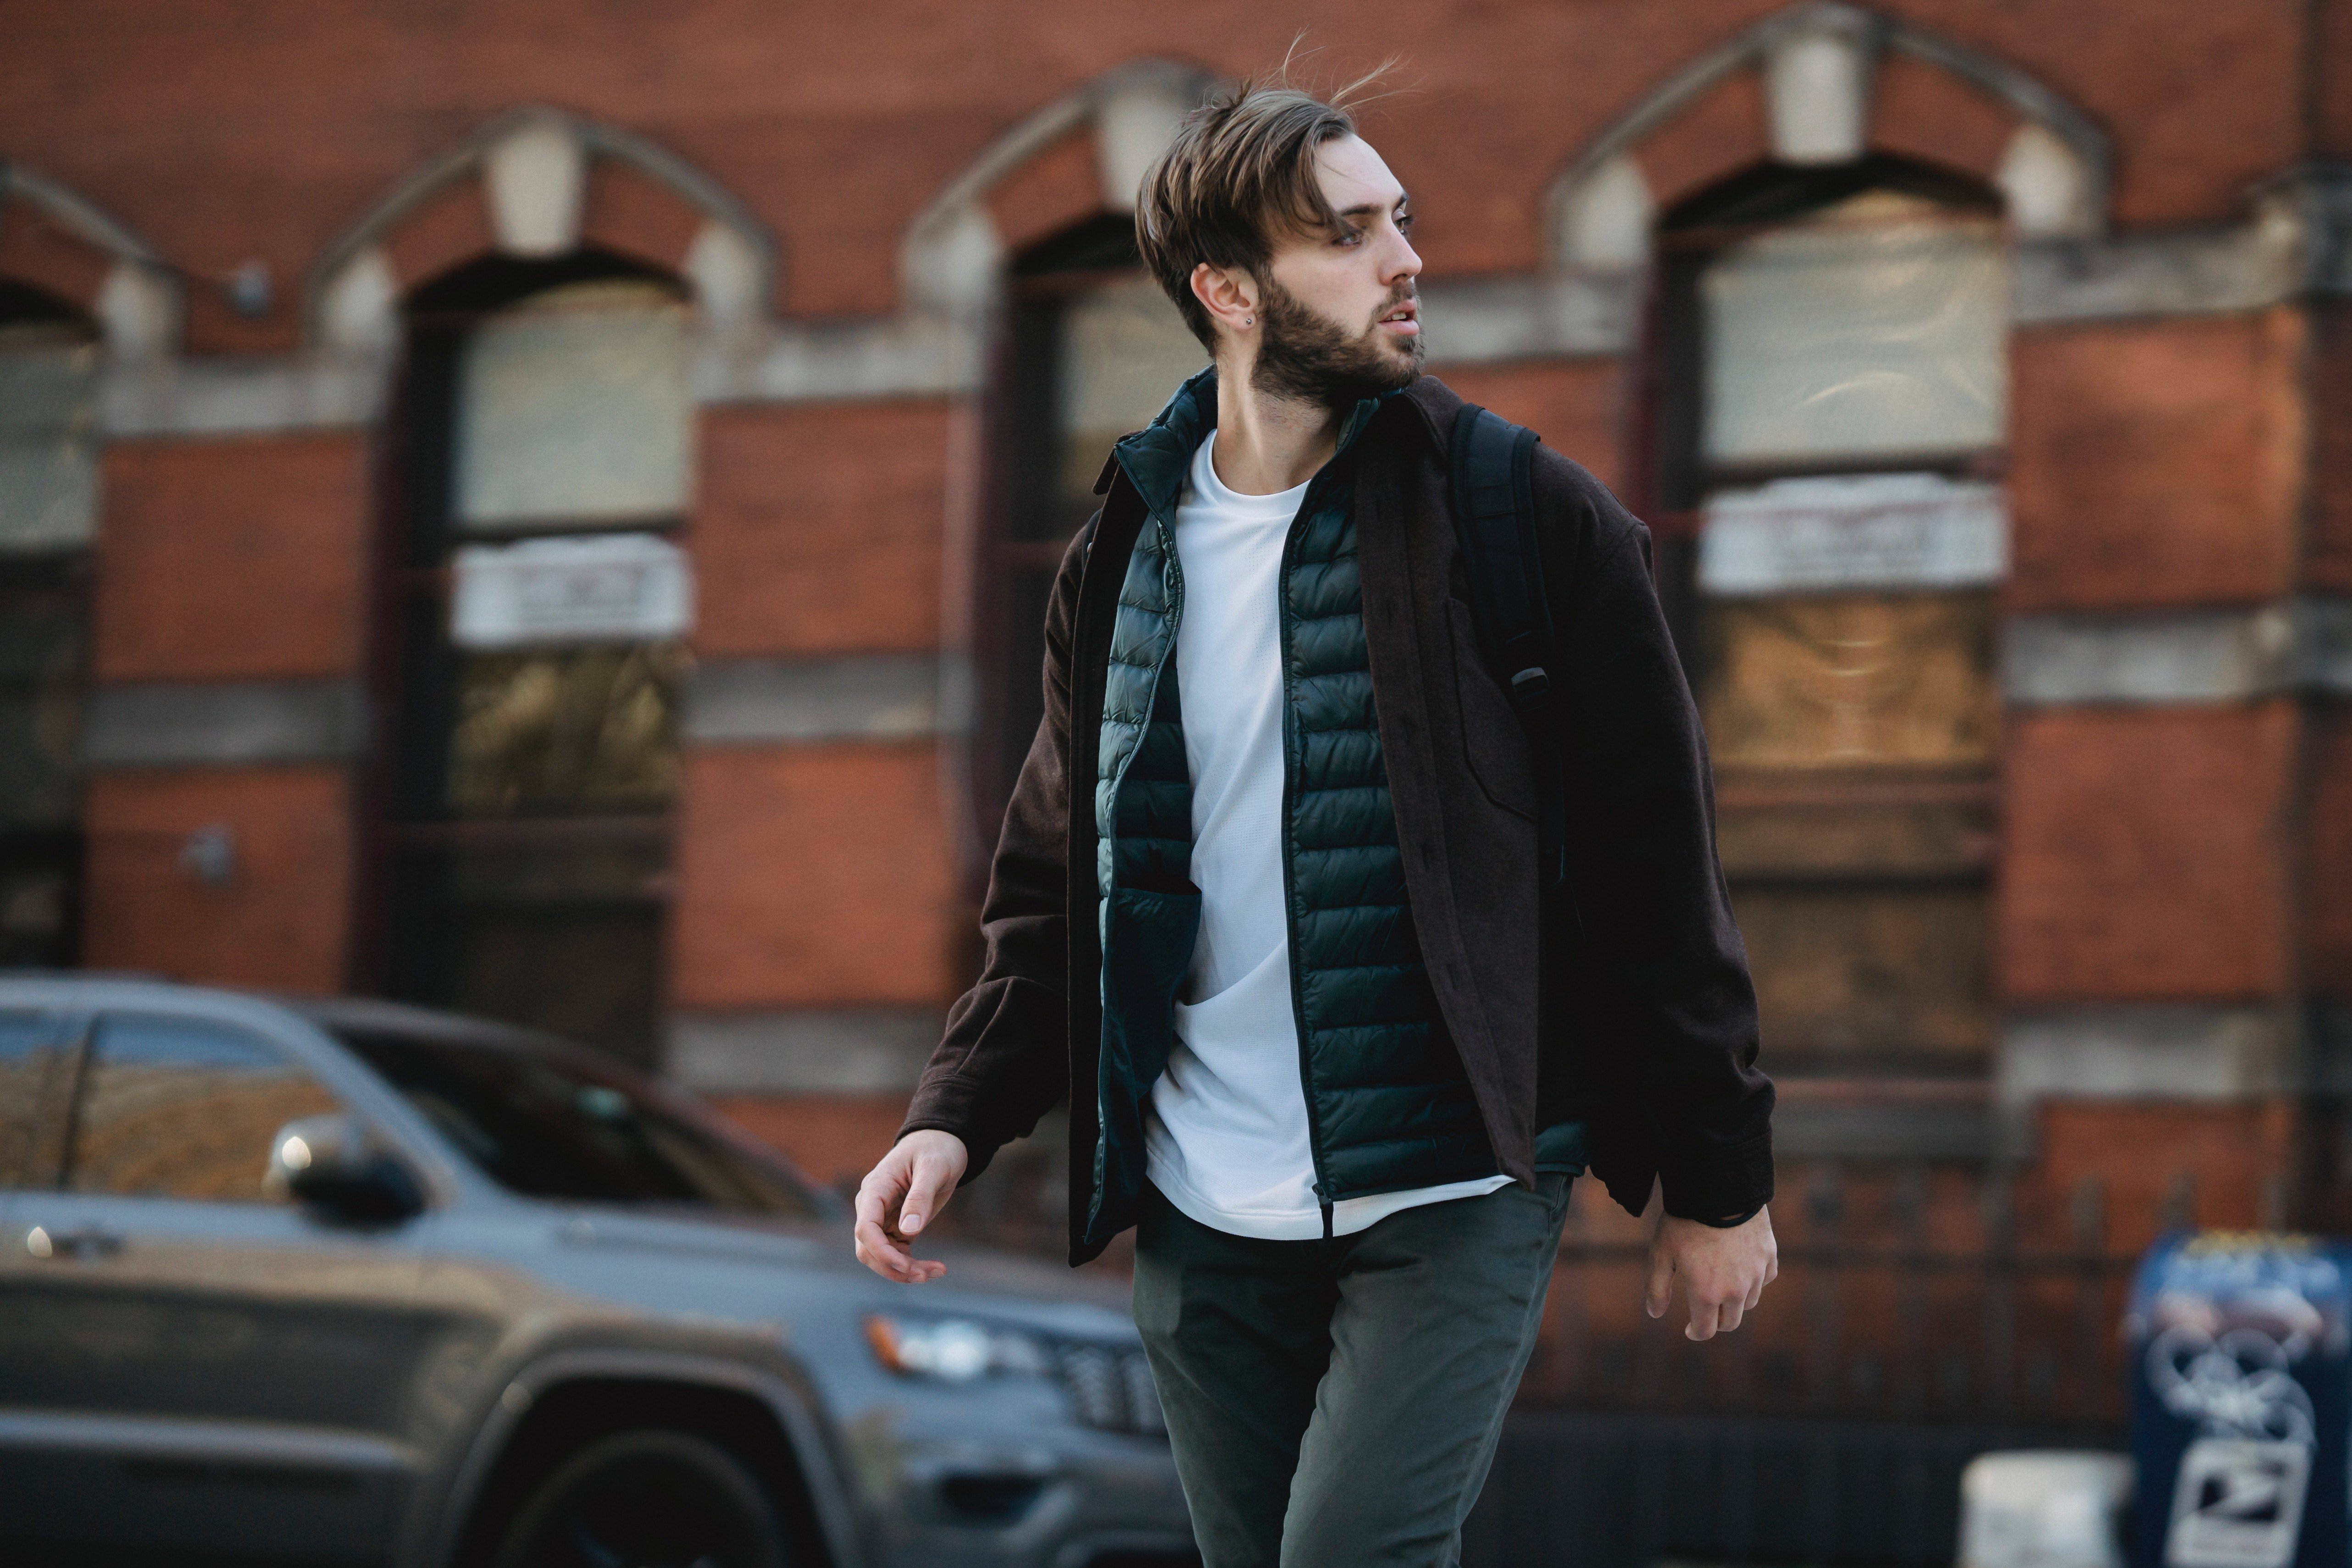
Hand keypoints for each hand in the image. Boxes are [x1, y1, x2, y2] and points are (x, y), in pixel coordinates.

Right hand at [854, 1130, 968, 1282]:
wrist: (943, 1143)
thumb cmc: (937, 1149)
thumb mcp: (933, 1168)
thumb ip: (920, 1197)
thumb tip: (909, 1232)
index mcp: (875, 1188)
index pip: (865, 1227)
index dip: (881, 1251)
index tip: (906, 1266)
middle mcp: (873, 1206)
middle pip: (868, 1248)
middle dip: (893, 1267)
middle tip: (926, 1275)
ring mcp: (883, 1217)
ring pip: (880, 1256)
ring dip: (903, 1271)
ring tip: (935, 1272)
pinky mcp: (897, 1226)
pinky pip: (896, 1253)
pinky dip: (911, 1265)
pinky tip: (933, 1268)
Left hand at [1645, 1204, 1776, 1340]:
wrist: (1719, 1189)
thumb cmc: (1685, 1222)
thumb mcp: (1661, 1254)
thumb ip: (1657, 1288)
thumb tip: (1655, 1314)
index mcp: (1707, 1294)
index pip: (1706, 1330)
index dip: (1696, 1333)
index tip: (1690, 1329)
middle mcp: (1736, 1290)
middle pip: (1730, 1322)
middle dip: (1716, 1321)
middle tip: (1706, 1312)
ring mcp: (1756, 1274)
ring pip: (1748, 1302)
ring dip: (1735, 1302)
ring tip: (1721, 1287)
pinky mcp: (1770, 1256)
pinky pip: (1764, 1279)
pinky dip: (1754, 1280)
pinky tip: (1742, 1269)